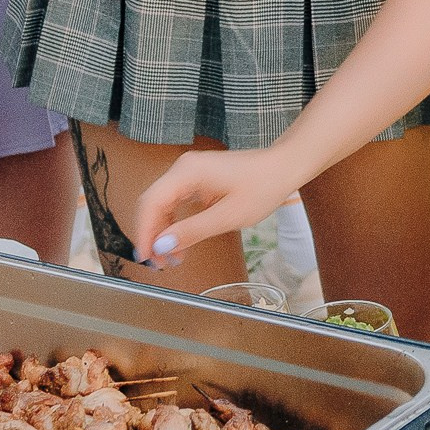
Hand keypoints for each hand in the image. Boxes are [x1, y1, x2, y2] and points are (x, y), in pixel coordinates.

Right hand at [129, 147, 304, 265]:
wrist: (286, 165)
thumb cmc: (264, 185)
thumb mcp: (229, 216)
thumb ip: (192, 231)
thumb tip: (161, 246)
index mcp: (187, 172)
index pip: (150, 203)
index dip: (143, 233)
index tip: (146, 258)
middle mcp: (184, 168)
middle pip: (153, 204)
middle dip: (153, 236)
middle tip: (159, 264)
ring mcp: (190, 171)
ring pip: (163, 205)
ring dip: (164, 232)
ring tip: (172, 259)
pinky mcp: (198, 178)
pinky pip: (176, 201)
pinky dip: (176, 223)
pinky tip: (181, 242)